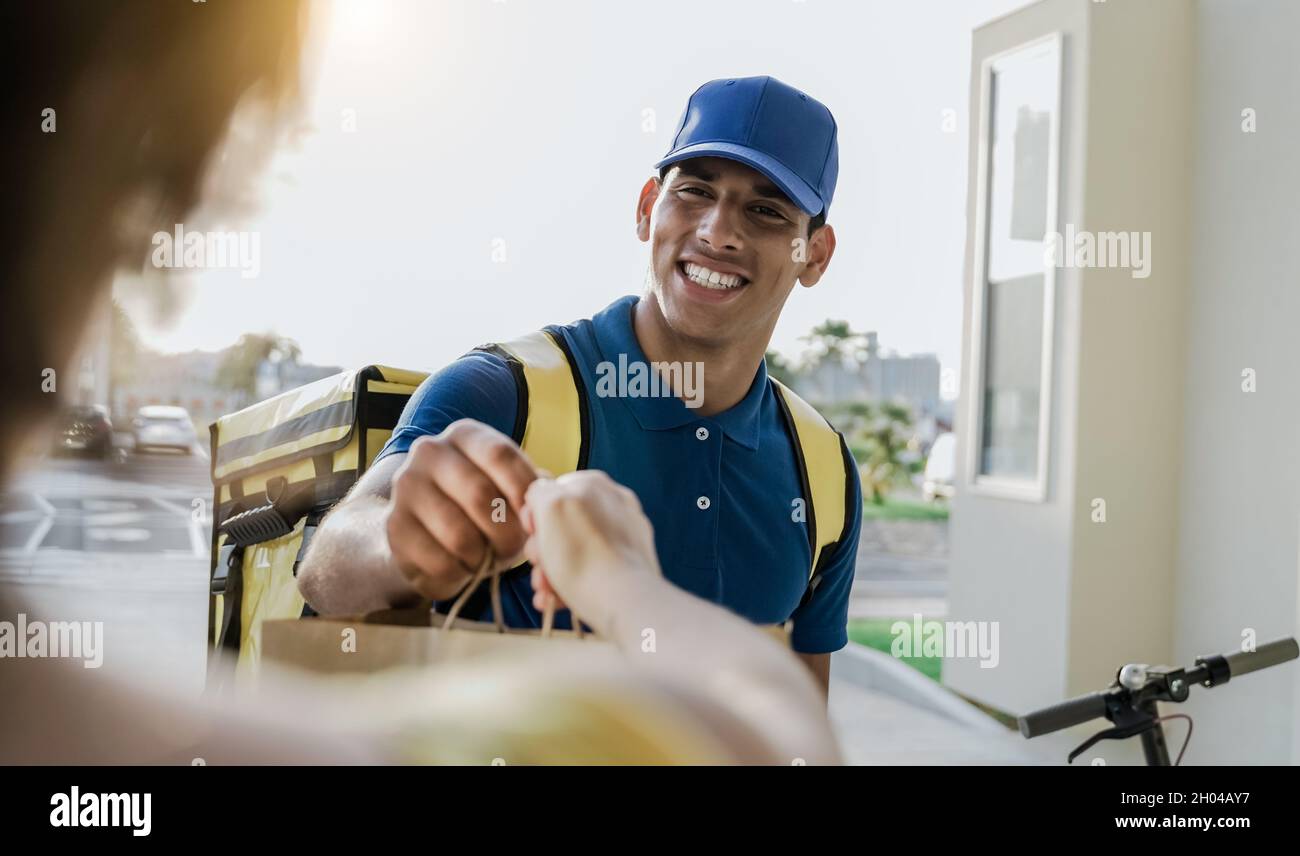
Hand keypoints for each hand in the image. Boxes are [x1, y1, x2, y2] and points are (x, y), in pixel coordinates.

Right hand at [384, 419, 537, 599]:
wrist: (424, 530)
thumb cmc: (480, 508)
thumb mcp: (507, 489)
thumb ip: (530, 489)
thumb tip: (548, 497)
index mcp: (465, 435)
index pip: (501, 455)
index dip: (524, 492)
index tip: (535, 519)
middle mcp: (430, 452)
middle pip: (480, 496)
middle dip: (507, 533)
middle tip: (515, 549)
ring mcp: (406, 488)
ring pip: (459, 534)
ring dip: (483, 557)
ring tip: (487, 559)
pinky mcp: (394, 527)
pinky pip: (439, 561)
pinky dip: (460, 574)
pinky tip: (463, 568)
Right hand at [520, 470, 661, 621]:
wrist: (622, 600)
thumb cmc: (584, 556)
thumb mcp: (550, 507)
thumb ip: (541, 491)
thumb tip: (540, 494)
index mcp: (594, 484)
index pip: (553, 492)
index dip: (536, 515)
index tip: (531, 533)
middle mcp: (613, 505)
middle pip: (562, 525)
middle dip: (542, 550)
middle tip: (538, 566)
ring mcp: (624, 535)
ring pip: (574, 551)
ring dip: (551, 572)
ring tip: (547, 591)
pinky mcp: (628, 565)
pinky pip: (590, 570)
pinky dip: (571, 585)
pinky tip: (557, 600)